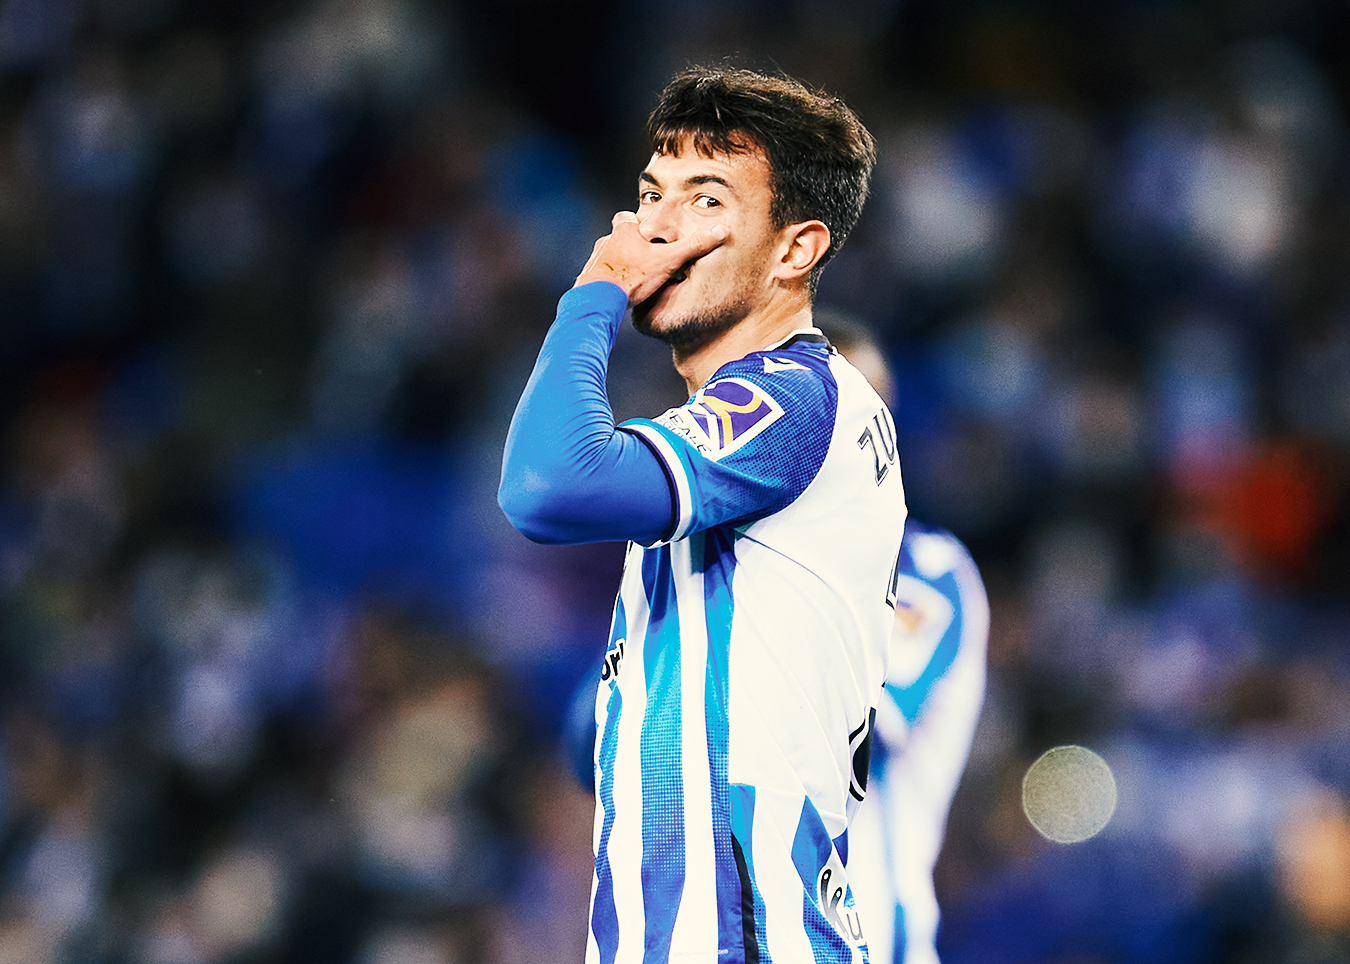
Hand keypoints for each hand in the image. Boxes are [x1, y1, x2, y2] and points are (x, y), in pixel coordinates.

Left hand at [574, 212, 726, 303]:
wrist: (599, 299)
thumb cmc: (633, 276)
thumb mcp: (669, 260)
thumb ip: (693, 246)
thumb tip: (720, 230)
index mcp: (624, 232)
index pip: (625, 217)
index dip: (634, 223)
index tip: (644, 232)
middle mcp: (606, 243)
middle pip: (615, 238)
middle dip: (627, 246)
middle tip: (642, 259)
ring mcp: (595, 261)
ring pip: (607, 257)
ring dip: (618, 265)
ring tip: (632, 279)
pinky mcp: (588, 280)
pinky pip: (599, 277)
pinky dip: (608, 282)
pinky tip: (618, 294)